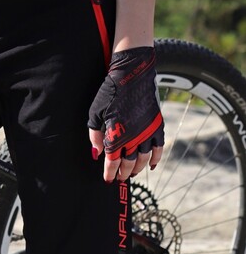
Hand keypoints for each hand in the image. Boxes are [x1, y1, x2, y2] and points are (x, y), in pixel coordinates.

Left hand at [88, 46, 164, 183]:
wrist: (133, 74)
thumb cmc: (110, 91)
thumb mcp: (96, 112)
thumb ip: (95, 135)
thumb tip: (97, 154)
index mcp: (116, 135)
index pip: (112, 161)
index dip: (110, 172)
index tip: (108, 180)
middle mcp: (133, 137)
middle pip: (129, 163)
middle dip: (123, 172)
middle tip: (119, 178)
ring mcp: (147, 132)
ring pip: (144, 158)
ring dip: (138, 168)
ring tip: (133, 173)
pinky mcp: (157, 125)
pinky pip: (159, 147)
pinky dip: (156, 158)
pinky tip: (151, 166)